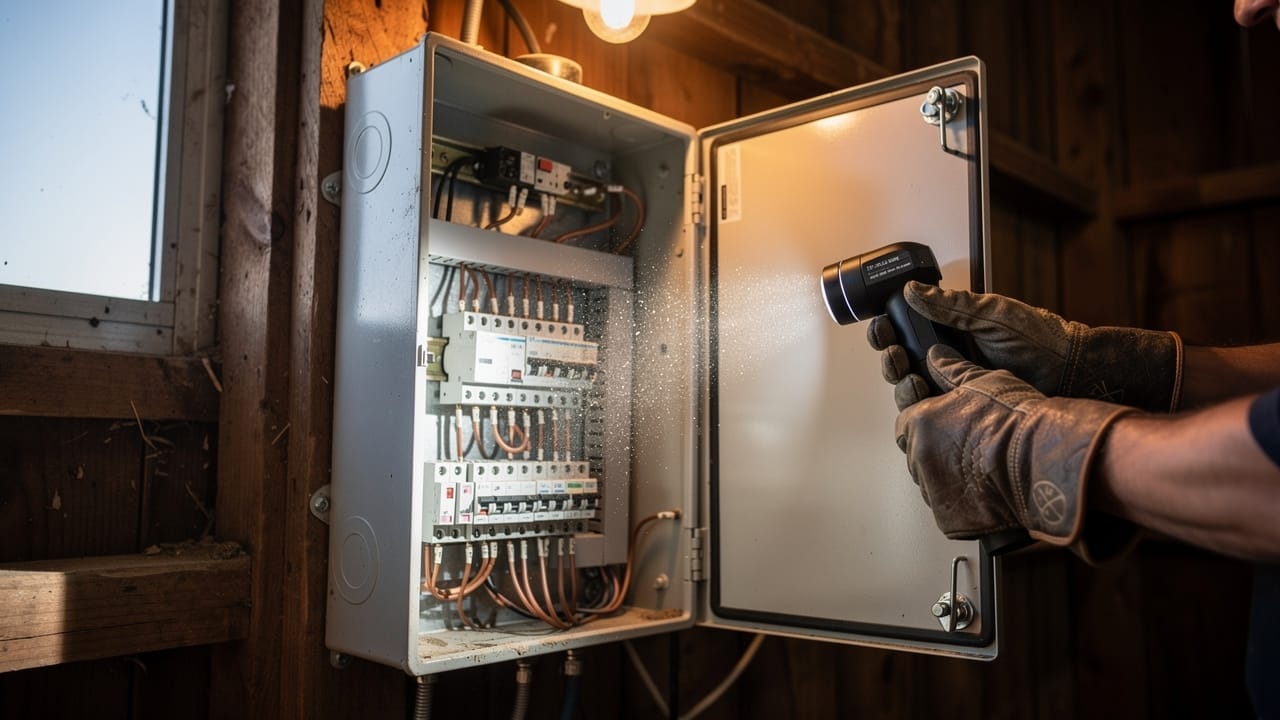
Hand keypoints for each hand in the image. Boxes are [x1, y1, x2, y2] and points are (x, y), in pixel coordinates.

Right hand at [867, 282, 1182, 411]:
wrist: (1075, 373)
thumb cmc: (1042, 340)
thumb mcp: (992, 314)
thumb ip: (950, 305)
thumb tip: (912, 290)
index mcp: (953, 332)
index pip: (908, 331)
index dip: (890, 331)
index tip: (883, 327)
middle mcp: (951, 361)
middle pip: (903, 363)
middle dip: (891, 358)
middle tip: (896, 356)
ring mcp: (958, 389)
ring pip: (913, 391)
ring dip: (902, 384)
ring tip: (911, 381)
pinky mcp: (968, 413)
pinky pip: (935, 415)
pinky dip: (921, 411)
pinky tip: (919, 406)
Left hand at [895, 345, 1134, 545]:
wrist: (1043, 459)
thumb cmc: (1016, 419)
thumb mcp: (985, 383)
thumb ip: (953, 371)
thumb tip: (935, 357)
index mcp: (919, 423)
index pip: (906, 425)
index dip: (925, 425)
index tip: (943, 427)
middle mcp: (918, 457)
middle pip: (917, 455)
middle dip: (935, 452)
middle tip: (967, 450)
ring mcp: (932, 490)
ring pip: (931, 484)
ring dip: (947, 478)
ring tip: (979, 472)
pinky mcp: (948, 517)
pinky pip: (948, 511)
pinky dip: (962, 504)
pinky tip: (983, 494)